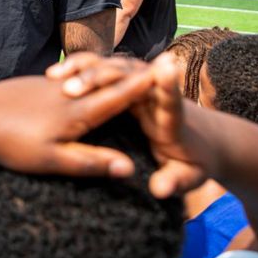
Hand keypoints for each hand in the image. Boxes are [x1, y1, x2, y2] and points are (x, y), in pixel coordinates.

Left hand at [0, 66, 158, 179]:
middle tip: (157, 66)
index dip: (144, 86)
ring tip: (124, 72)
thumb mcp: (52, 160)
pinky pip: (66, 80)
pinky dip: (82, 79)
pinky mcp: (33, 84)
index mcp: (78, 112)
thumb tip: (129, 168)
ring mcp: (49, 85)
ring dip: (106, 75)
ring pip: (85, 78)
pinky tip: (79, 84)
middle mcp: (68, 92)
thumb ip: (90, 161)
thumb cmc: (11, 145)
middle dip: (131, 76)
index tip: (168, 72)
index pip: (119, 97)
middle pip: (106, 82)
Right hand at [48, 52, 210, 197]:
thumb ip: (175, 182)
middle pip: (132, 75)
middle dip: (103, 76)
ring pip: (113, 67)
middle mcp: (156, 97)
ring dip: (86, 69)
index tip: (163, 69)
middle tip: (71, 89)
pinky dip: (79, 68)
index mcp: (172, 121)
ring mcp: (141, 87)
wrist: (202, 142)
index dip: (168, 86)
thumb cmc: (193, 162)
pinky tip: (55, 74)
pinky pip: (100, 69)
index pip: (171, 102)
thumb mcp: (189, 177)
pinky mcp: (127, 87)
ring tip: (57, 79)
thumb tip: (160, 190)